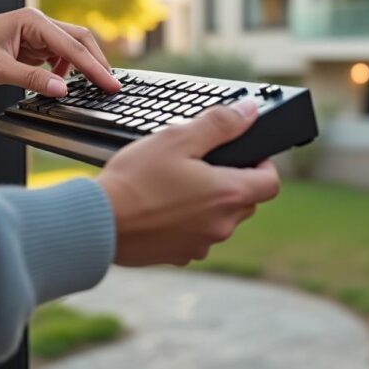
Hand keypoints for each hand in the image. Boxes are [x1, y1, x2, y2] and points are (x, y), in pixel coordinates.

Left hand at [0, 8, 120, 95]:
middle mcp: (37, 23)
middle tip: (111, 85)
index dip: (94, 68)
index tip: (110, 84)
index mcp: (32, 21)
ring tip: (90, 86)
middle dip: (96, 62)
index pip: (72, 46)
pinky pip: (57, 55)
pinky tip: (62, 81)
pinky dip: (66, 68)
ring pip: (71, 47)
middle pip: (79, 40)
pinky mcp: (30, 45)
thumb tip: (63, 89)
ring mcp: (35, 33)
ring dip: (82, 66)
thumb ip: (33, 79)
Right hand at [96, 99, 279, 266]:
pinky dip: (188, 222)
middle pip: (246, 201)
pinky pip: (197, 236)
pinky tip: (162, 208)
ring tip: (176, 185)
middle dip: (232, 182)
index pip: (271, 183)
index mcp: (228, 194)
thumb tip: (249, 112)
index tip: (244, 155)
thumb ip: (220, 124)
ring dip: (209, 203)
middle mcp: (222, 225)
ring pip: (221, 220)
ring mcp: (202, 245)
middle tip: (202, 164)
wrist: (97, 222)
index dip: (263, 165)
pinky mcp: (180, 256)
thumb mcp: (177, 139)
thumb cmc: (135, 179)